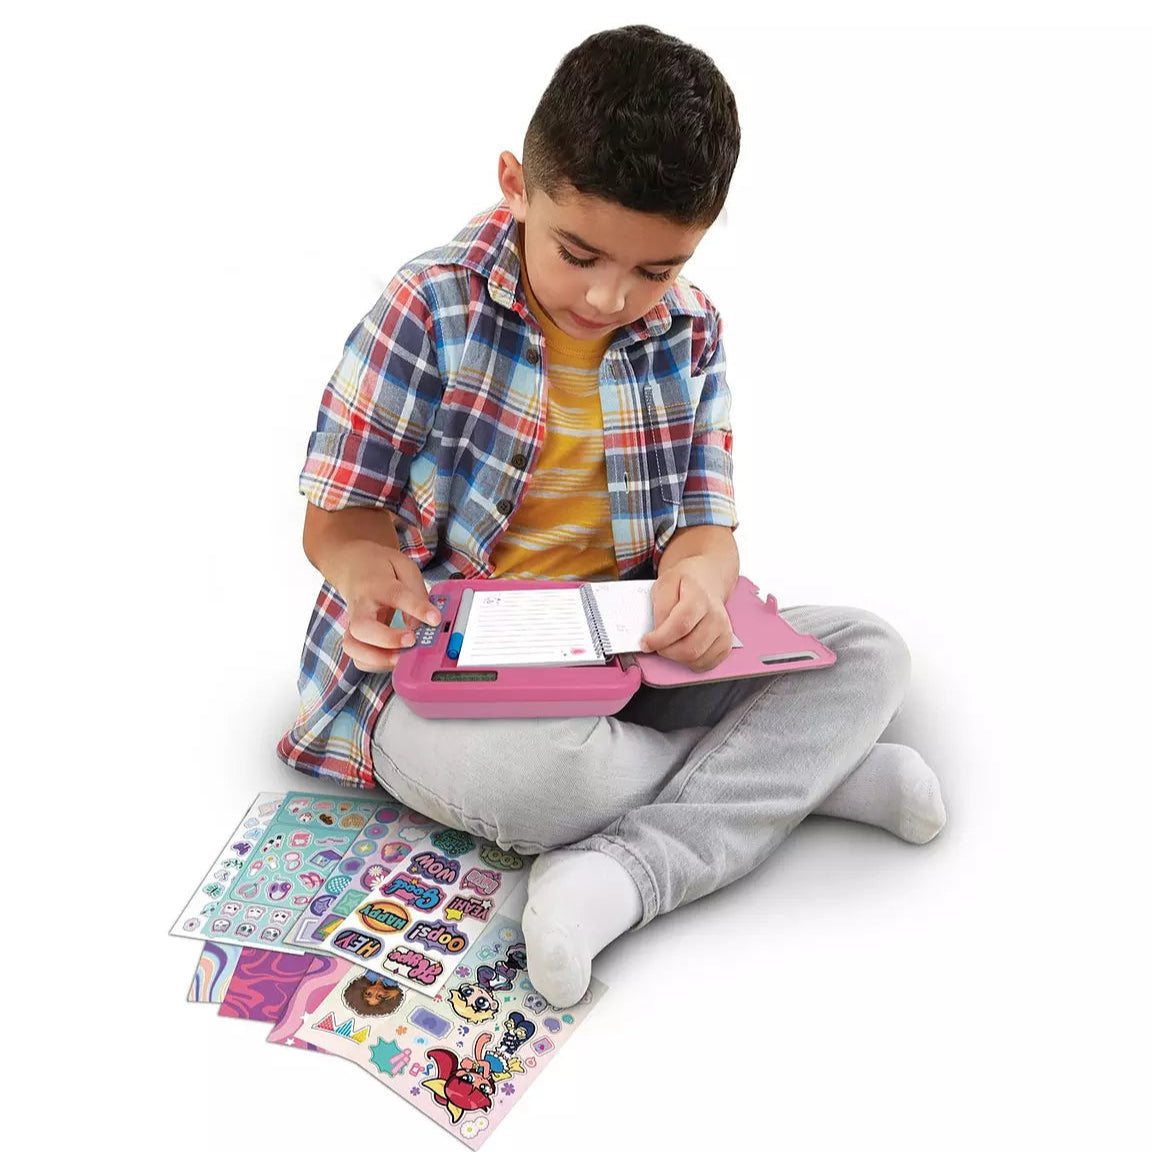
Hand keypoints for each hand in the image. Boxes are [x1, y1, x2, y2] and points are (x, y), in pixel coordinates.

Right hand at [330, 540, 439, 672]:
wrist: (353, 567)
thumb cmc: (382, 569)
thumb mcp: (404, 567)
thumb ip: (417, 593)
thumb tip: (424, 622)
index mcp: (377, 584)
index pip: (396, 596)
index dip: (417, 608)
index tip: (434, 618)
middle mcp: (361, 606)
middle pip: (362, 627)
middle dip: (388, 639)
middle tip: (411, 641)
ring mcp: (353, 623)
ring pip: (353, 646)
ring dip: (377, 658)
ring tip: (401, 658)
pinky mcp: (354, 636)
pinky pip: (357, 657)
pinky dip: (374, 665)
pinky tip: (392, 660)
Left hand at [640, 556, 733, 671]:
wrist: (706, 582)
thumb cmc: (684, 584)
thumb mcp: (664, 585)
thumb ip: (660, 607)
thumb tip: (658, 631)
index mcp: (700, 597)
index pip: (681, 625)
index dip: (660, 639)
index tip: (646, 643)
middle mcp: (716, 616)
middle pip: (690, 648)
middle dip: (666, 651)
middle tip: (656, 645)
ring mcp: (724, 631)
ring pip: (697, 659)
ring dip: (677, 658)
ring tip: (670, 644)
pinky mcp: (726, 644)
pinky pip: (706, 664)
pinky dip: (690, 662)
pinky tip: (683, 649)